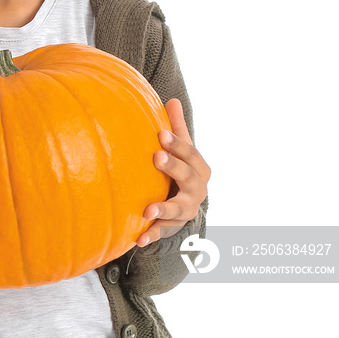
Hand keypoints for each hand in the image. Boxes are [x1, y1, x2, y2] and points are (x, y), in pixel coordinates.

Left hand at [136, 98, 210, 246]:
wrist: (186, 203)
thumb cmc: (180, 168)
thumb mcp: (181, 149)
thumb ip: (176, 127)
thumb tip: (172, 99)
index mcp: (200, 169)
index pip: (191, 153)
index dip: (177, 144)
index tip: (160, 134)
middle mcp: (197, 191)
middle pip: (188, 178)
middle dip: (173, 167)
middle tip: (156, 157)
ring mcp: (186, 210)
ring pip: (178, 209)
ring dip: (163, 209)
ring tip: (148, 209)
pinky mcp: (173, 226)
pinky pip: (163, 232)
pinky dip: (152, 235)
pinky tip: (139, 238)